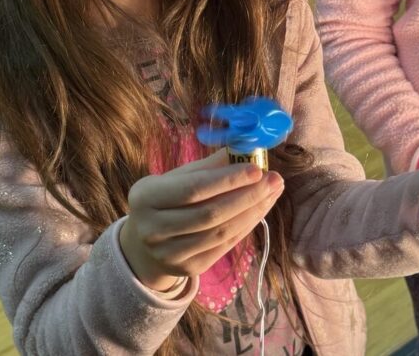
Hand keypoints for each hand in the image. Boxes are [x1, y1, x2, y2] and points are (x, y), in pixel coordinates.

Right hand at [118, 150, 283, 291]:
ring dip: (253, 211)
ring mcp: (169, 253)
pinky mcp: (187, 269)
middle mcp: (152, 229)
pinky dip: (246, 226)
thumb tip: (244, 149)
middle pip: (210, 213)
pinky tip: (259, 210)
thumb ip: (208, 166)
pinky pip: (224, 247)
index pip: (193, 188)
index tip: (257, 169)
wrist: (144, 245)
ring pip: (221, 233)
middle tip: (274, 180)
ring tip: (272, 193)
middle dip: (248, 195)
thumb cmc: (166, 200)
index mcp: (145, 197)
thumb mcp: (177, 178)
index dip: (228, 180)